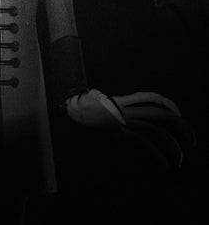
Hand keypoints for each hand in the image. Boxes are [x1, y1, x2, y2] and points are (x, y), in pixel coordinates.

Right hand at [67, 89, 194, 168]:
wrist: (70, 111)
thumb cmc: (82, 106)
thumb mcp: (99, 99)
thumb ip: (111, 101)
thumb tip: (112, 104)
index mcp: (123, 101)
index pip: (150, 98)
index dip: (167, 103)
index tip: (178, 113)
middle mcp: (126, 110)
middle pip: (159, 114)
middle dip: (180, 126)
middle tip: (191, 138)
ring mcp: (123, 122)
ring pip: (154, 131)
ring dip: (171, 145)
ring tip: (180, 158)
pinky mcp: (119, 134)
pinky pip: (142, 145)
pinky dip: (156, 155)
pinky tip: (164, 165)